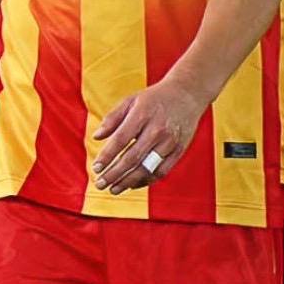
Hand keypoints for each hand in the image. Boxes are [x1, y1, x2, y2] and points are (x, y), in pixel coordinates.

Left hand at [93, 78, 212, 192]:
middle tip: (100, 183)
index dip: (107, 156)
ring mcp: (170, 141)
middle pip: (132, 157)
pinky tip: (132, 184)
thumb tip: (96, 136)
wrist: (187, 94)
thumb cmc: (154, 98)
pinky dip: (146, 180)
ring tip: (113, 189)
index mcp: (142, 114)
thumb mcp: (131, 101)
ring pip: (147, 168)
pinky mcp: (178, 150)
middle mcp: (157, 129)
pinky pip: (161, 171)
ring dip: (128, 181)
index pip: (121, 139)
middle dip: (114, 174)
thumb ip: (112, 118)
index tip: (95, 168)